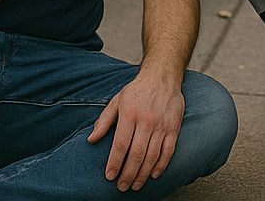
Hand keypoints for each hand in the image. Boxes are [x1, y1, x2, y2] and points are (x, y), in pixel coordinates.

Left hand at [88, 73, 184, 191]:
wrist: (162, 77)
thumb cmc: (137, 91)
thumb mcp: (116, 101)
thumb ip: (103, 121)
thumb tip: (91, 139)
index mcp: (129, 114)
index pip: (120, 144)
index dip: (114, 162)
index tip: (109, 176)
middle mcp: (146, 120)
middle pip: (136, 154)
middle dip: (128, 173)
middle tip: (122, 186)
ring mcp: (161, 125)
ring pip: (152, 156)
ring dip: (143, 174)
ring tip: (135, 185)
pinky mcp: (174, 128)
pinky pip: (168, 151)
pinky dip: (161, 165)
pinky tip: (153, 175)